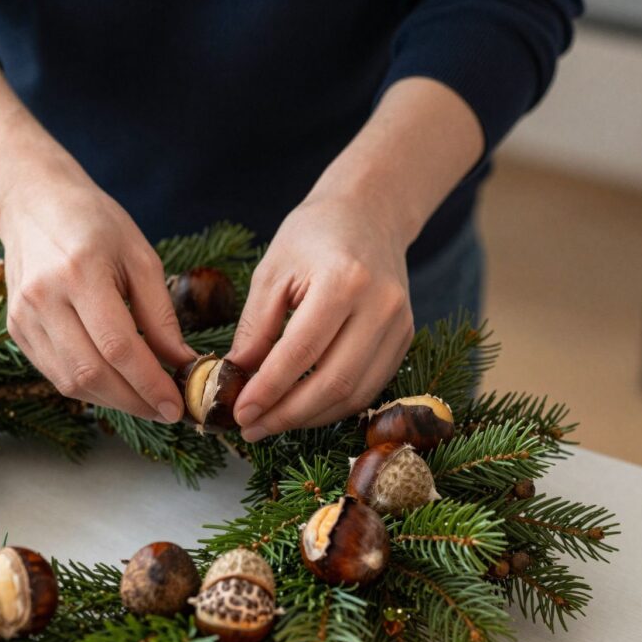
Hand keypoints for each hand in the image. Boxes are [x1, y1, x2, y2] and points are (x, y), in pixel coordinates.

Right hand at [0, 177, 195, 421]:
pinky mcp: (16, 330)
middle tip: (167, 412)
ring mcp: (24, 317)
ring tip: (145, 402)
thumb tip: (182, 364)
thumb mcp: (140, 257)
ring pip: (70, 382)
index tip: (177, 405)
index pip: (119, 347)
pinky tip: (115, 386)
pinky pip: (55, 375)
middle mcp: (44, 298)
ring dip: (113, 402)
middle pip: (92, 373)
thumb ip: (160, 315)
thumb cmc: (95, 224)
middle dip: (135, 402)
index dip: (150, 384)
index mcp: (80, 272)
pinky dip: (89, 389)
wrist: (33, 205)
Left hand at [227, 192, 415, 439]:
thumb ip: (255, 327)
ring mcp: (399, 324)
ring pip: (355, 394)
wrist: (369, 213)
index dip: (269, 390)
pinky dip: (332, 407)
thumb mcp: (272, 271)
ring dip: (309, 418)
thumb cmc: (313, 236)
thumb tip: (236, 378)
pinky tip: (301, 410)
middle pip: (334, 383)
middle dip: (288, 415)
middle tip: (251, 428)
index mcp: (343, 281)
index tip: (239, 412)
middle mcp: (380, 306)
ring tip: (270, 424)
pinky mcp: (405, 338)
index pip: (301, 352)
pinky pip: (368, 388)